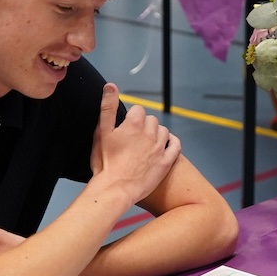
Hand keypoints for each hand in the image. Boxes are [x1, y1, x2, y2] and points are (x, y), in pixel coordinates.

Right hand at [91, 83, 180, 204]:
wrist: (114, 189)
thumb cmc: (105, 162)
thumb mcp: (101, 132)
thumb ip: (107, 107)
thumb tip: (111, 85)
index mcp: (134, 123)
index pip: (138, 110)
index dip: (131, 118)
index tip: (125, 128)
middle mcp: (150, 133)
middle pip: (151, 120)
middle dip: (144, 126)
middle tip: (133, 138)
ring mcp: (160, 148)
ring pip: (163, 131)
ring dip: (157, 134)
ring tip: (146, 144)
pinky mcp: (166, 162)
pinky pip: (175, 145)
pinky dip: (172, 142)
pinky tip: (165, 145)